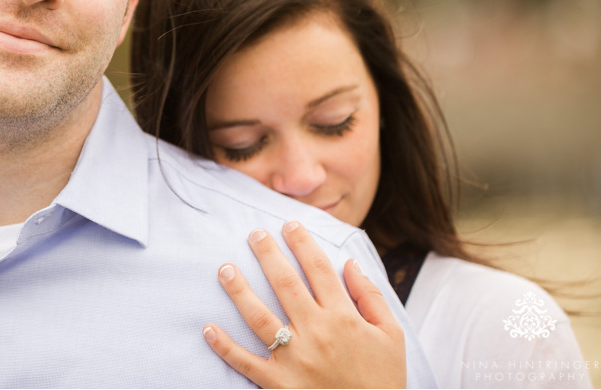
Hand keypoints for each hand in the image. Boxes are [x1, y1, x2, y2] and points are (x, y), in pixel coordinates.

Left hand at [202, 221, 405, 388]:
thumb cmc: (383, 379)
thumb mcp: (392, 336)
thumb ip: (371, 297)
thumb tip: (350, 263)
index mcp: (343, 317)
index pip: (318, 269)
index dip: (302, 243)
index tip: (289, 225)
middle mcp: (316, 332)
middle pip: (285, 283)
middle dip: (267, 254)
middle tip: (254, 234)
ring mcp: (295, 359)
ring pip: (259, 316)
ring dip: (239, 290)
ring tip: (224, 269)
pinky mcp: (279, 384)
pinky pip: (246, 362)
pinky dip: (225, 347)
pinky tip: (208, 329)